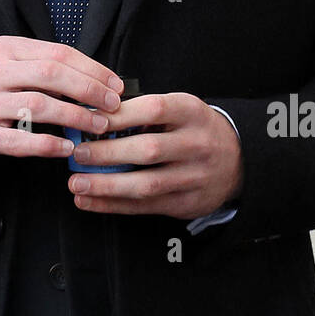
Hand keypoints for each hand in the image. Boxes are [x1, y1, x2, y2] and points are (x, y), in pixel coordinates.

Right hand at [0, 35, 123, 168]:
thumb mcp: (0, 63)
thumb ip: (36, 65)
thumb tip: (88, 76)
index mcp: (5, 50)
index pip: (58, 53)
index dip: (92, 69)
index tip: (114, 84)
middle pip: (53, 74)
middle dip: (90, 90)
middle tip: (113, 105)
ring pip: (40, 106)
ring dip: (75, 117)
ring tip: (97, 127)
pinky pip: (20, 140)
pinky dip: (48, 144)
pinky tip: (67, 147)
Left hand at [67, 92, 242, 220]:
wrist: (238, 159)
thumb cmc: (194, 129)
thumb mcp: (179, 109)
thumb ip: (144, 112)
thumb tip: (93, 116)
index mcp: (191, 112)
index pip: (153, 110)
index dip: (119, 115)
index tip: (89, 119)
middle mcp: (196, 144)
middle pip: (149, 150)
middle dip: (108, 153)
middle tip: (78, 154)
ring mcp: (194, 176)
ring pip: (147, 184)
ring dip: (106, 186)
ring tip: (77, 183)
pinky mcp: (187, 203)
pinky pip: (145, 207)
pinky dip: (113, 205)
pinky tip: (90, 201)